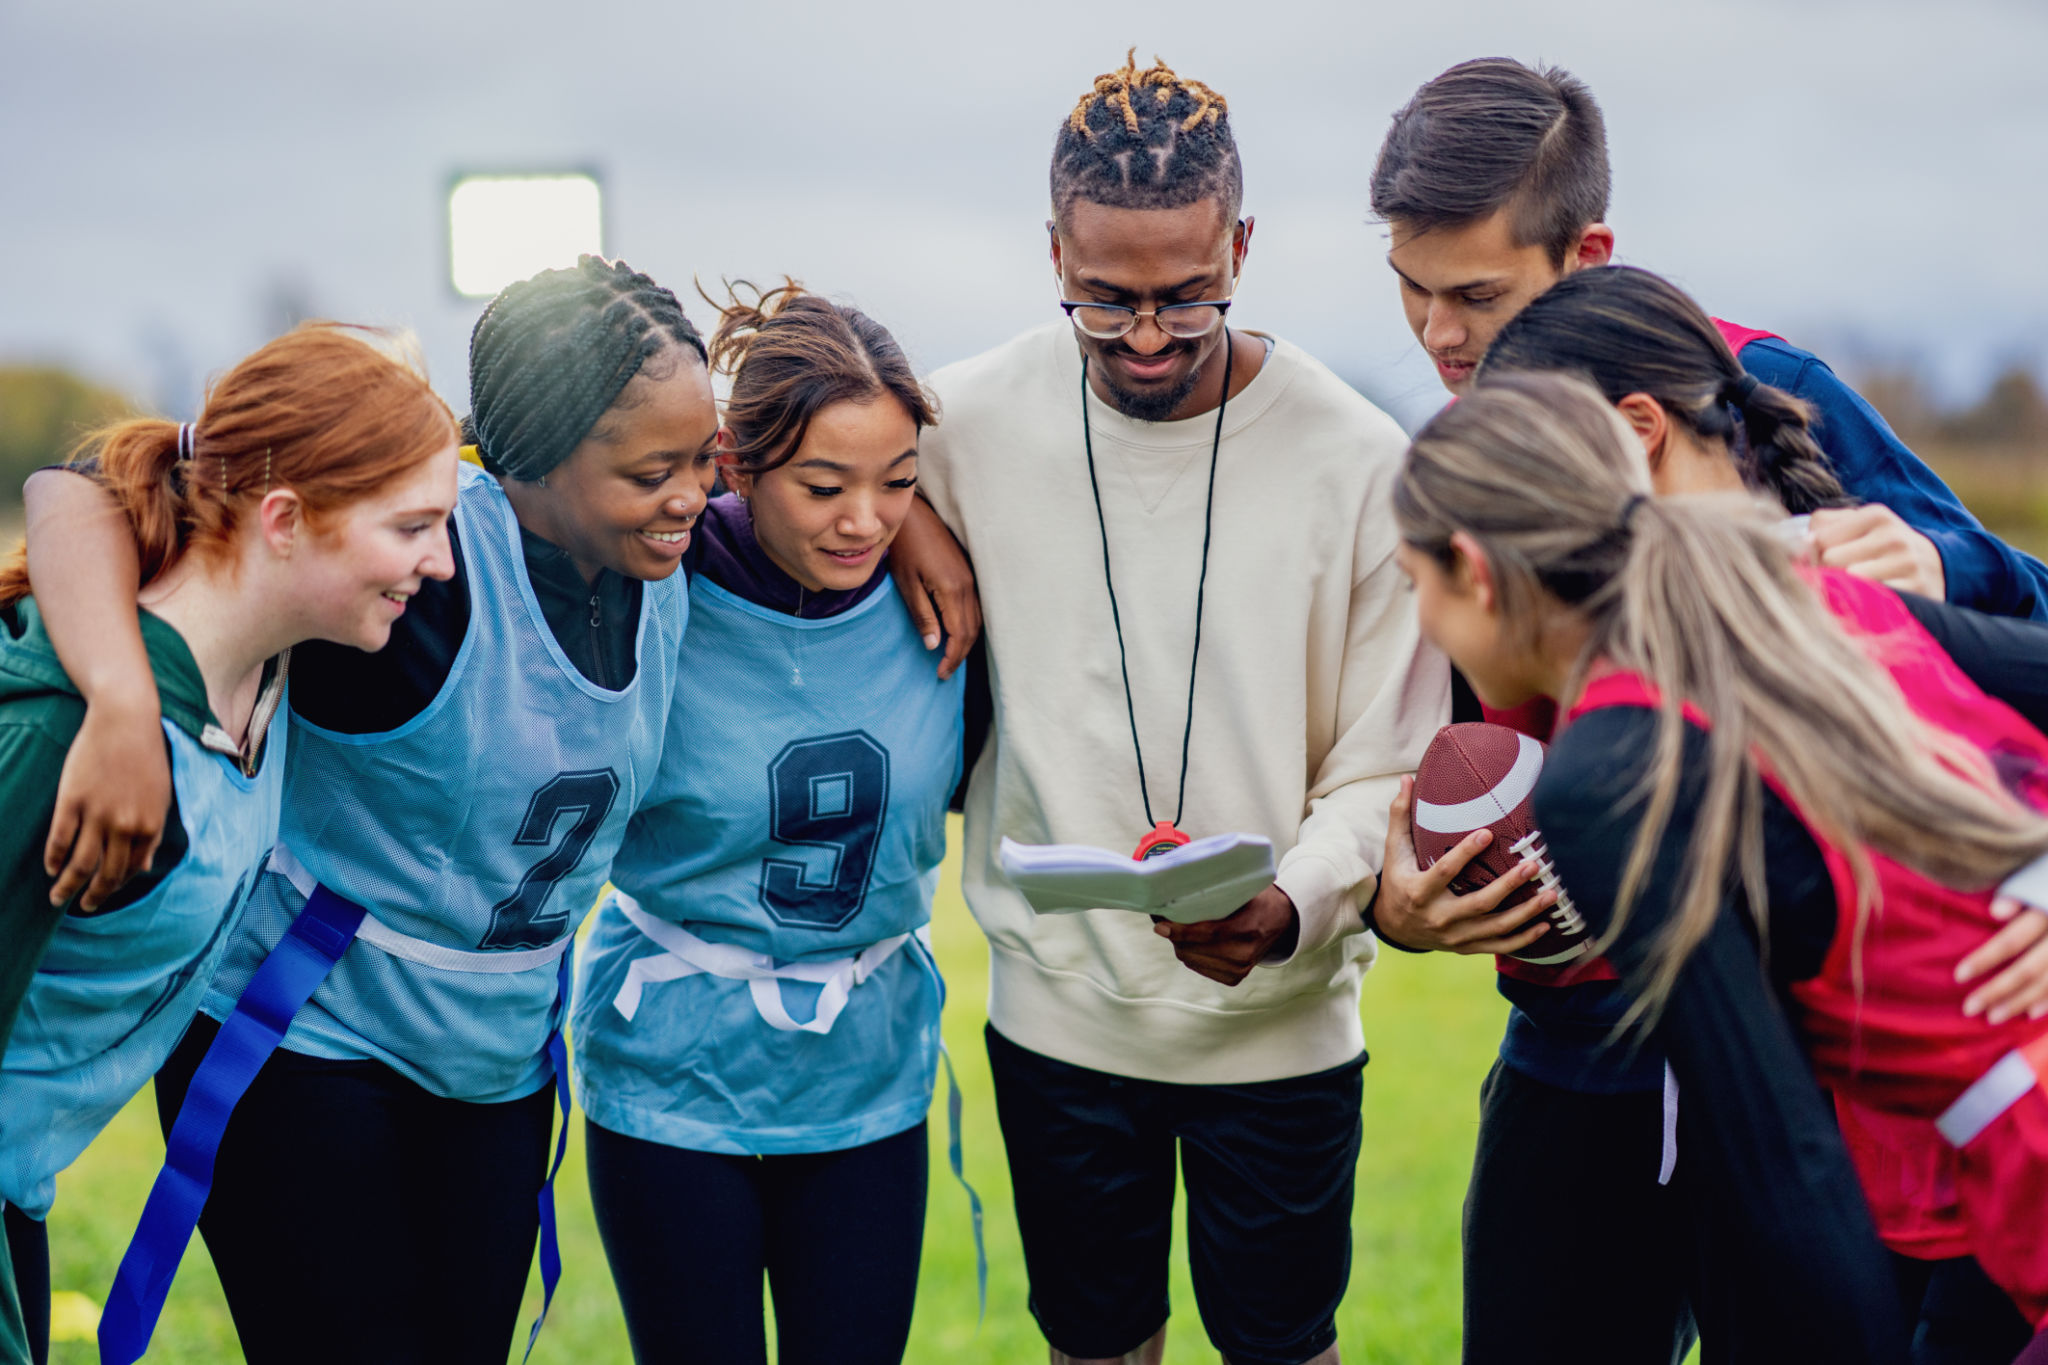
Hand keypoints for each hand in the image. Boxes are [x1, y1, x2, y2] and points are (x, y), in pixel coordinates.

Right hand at [46, 693, 170, 909]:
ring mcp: (97, 814)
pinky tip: (49, 868)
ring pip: (79, 863)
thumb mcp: (161, 797)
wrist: (126, 721)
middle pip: (105, 873)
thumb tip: (144, 867)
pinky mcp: (72, 801)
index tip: (104, 894)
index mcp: (150, 825)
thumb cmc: (147, 758)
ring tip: (58, 898)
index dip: (116, 886)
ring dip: (67, 886)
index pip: (131, 869)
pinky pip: (59, 840)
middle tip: (82, 907)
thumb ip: (152, 833)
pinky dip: (53, 859)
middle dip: (93, 895)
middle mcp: (125, 825)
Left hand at [888, 496, 981, 680]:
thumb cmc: (905, 547)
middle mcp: (968, 585)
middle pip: (972, 630)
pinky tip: (956, 631)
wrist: (914, 514)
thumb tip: (934, 646)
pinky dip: (969, 625)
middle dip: (960, 654)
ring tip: (950, 656)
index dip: (952, 658)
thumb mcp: (907, 584)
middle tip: (944, 671)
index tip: (940, 673)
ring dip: (966, 641)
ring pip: (977, 619)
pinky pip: (976, 606)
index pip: (959, 634)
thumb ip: (923, 616)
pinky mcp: (968, 571)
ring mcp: (971, 577)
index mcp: (952, 589)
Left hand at [1154, 885, 1297, 986]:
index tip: (1160, 924)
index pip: (1210, 933)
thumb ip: (1217, 890)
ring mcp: (1240, 970)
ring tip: (1176, 928)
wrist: (1281, 920)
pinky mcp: (1234, 978)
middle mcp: (1245, 954)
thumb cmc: (1258, 898)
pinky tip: (1192, 941)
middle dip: (1174, 935)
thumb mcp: (1244, 887)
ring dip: (1180, 944)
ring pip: (1191, 959)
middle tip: (1163, 920)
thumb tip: (1177, 886)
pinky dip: (1190, 953)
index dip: (1182, 930)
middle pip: (1194, 949)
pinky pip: (1198, 966)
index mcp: (1250, 929)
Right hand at [1373, 776, 1554, 954]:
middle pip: (1479, 903)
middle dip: (1508, 885)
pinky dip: (1524, 939)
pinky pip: (1499, 946)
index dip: (1465, 853)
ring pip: (1496, 927)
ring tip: (1551, 894)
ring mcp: (1454, 936)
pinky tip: (1546, 925)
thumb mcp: (1393, 850)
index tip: (1487, 833)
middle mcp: (1438, 917)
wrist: (1393, 927)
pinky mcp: (1466, 947)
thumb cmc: (1397, 880)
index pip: (1444, 872)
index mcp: (1419, 892)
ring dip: (1526, 912)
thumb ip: (1401, 815)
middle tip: (1533, 865)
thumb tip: (1406, 778)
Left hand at [1809, 505, 1945, 600]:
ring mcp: (1907, 563)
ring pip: (1848, 581)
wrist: (1934, 567)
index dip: (1812, 554)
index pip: (1819, 538)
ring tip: (1859, 588)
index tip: (1824, 560)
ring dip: (1846, 589)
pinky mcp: (1917, 590)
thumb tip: (1801, 544)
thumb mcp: (1858, 526)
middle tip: (1842, 577)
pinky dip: (1866, 604)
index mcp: (1875, 515)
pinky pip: (1873, 600)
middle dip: (1828, 572)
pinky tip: (1873, 600)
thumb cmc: (1881, 547)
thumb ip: (1823, 527)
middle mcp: (1893, 536)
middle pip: (1829, 560)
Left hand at [1958, 896, 2047, 1023]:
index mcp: (2047, 909)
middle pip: (2029, 969)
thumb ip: (2018, 892)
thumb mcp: (2036, 875)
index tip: (1958, 976)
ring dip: (2020, 1002)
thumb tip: (1995, 911)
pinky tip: (2030, 1013)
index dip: (1985, 959)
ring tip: (1993, 1017)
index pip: (2013, 941)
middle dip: (1998, 991)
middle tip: (1969, 1008)